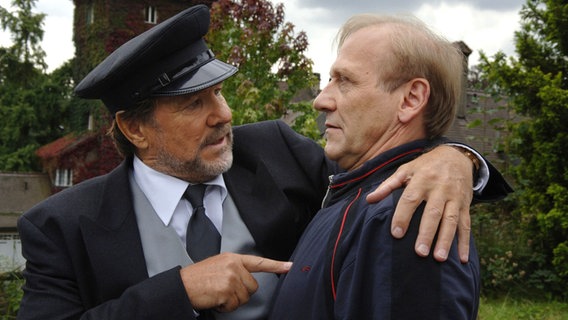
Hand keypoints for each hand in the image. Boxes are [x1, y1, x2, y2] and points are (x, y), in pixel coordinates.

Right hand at [180, 253, 291, 311]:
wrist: (182, 285)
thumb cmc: (197, 278)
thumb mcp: (218, 265)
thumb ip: (235, 269)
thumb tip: (247, 281)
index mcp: (233, 258)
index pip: (259, 262)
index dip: (276, 265)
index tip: (290, 266)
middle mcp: (234, 265)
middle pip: (252, 287)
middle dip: (240, 293)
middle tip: (223, 290)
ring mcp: (231, 277)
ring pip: (244, 298)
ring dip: (231, 301)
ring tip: (217, 293)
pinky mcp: (227, 289)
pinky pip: (234, 305)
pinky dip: (225, 307)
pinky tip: (215, 299)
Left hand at [366, 145, 472, 262]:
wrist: (456, 156)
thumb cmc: (425, 166)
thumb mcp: (406, 169)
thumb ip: (388, 185)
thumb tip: (369, 199)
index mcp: (422, 180)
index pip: (410, 199)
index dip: (403, 216)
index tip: (396, 233)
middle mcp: (439, 189)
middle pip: (433, 213)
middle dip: (426, 233)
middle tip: (419, 252)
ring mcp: (454, 198)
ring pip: (451, 220)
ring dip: (446, 240)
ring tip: (438, 258)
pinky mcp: (465, 205)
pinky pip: (466, 225)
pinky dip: (465, 242)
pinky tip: (462, 258)